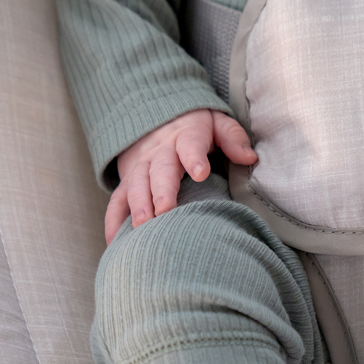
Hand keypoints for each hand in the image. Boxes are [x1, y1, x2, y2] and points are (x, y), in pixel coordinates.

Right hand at [105, 109, 256, 242]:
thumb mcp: (216, 123)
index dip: (194, 157)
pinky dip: (114, 223)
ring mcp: (140, 169)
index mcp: (186, 137)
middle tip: (165, 211)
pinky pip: (116, 203)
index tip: (201, 172)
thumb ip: (232, 137)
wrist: (155, 120)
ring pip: (135, 187)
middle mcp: (159, 153)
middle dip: (161, 191)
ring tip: (142, 228)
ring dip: (137, 207)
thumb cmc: (195, 128)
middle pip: (159, 171)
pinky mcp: (127, 184)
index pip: (190, 145)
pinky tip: (116, 244)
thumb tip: (249, 157)